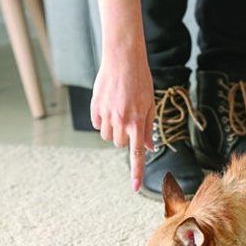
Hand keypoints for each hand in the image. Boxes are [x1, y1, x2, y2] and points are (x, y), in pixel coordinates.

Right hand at [90, 50, 153, 191]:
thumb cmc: (141, 80)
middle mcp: (120, 121)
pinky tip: (109, 105)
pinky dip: (102, 120)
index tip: (135, 188)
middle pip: (119, 145)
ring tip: (119, 111)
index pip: (137, 154)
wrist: (123, 58)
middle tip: (129, 119)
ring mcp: (106, 114)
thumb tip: (149, 147)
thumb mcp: (150, 104)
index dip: (137, 172)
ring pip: (106, 136)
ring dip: (112, 130)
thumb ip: (148, 127)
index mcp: (137, 122)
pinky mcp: (94, 106)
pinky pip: (96, 124)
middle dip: (124, 138)